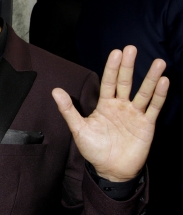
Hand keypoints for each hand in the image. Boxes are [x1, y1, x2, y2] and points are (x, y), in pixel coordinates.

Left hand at [53, 46, 168, 181]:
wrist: (110, 170)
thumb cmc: (94, 149)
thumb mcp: (78, 128)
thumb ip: (68, 109)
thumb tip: (55, 90)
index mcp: (105, 105)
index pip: (109, 82)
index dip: (112, 68)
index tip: (116, 52)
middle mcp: (121, 106)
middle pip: (126, 82)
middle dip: (128, 66)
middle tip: (131, 48)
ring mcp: (134, 114)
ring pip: (143, 92)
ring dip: (150, 78)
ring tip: (158, 62)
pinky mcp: (146, 125)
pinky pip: (154, 107)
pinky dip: (159, 95)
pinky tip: (163, 82)